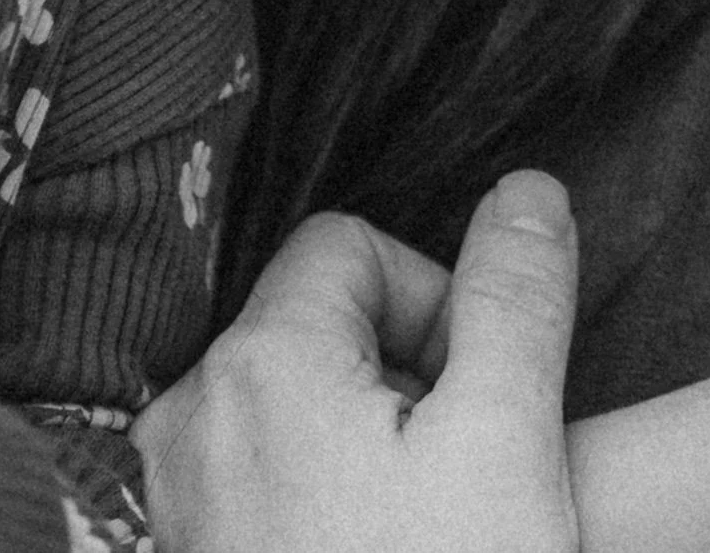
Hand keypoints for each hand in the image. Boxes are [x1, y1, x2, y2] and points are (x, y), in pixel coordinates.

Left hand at [134, 168, 579, 552]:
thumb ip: (518, 294)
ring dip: (372, 439)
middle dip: (406, 371)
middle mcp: (193, 419)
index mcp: (261, 363)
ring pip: (296, 404)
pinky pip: (265, 478)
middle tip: (462, 467)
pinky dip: (327, 495)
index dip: (436, 296)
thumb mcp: (507, 438)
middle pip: (320, 324)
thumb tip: (529, 190)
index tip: (477, 390)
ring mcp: (179, 502)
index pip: (354, 246)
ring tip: (424, 525)